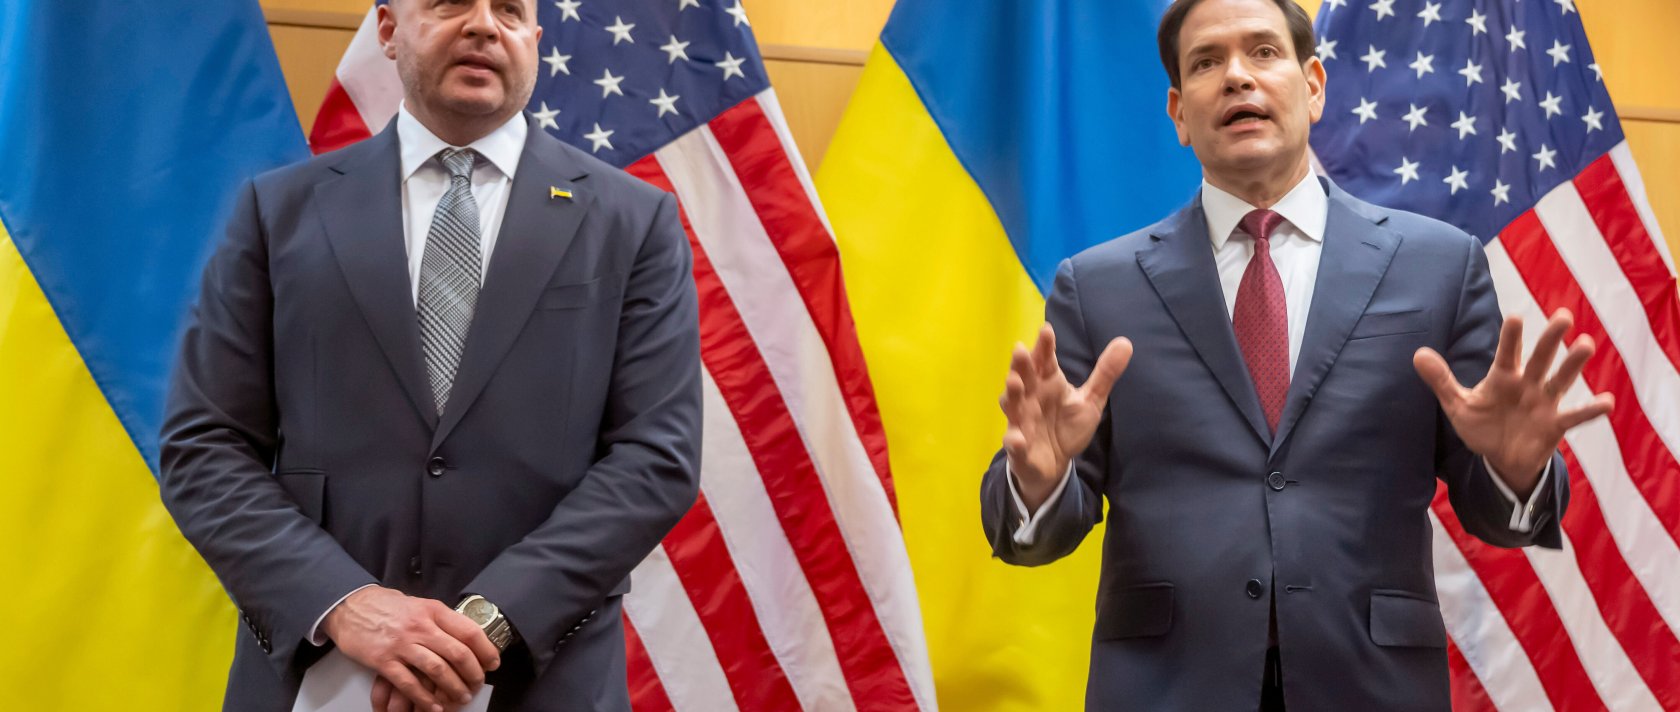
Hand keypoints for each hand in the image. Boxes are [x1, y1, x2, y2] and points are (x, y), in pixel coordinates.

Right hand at [321, 586, 498, 711]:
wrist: (350, 606)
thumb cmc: (387, 606)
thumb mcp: (420, 604)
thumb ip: (440, 620)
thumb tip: (467, 638)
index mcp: (433, 610)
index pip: (469, 631)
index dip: (486, 650)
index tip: (493, 663)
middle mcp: (420, 626)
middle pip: (458, 654)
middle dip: (473, 674)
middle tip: (478, 684)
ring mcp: (402, 644)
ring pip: (437, 670)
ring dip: (453, 688)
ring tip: (461, 697)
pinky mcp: (384, 661)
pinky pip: (410, 684)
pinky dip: (425, 698)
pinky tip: (434, 706)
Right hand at [999, 323, 1132, 511]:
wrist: (1055, 463)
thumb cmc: (1067, 426)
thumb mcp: (1090, 400)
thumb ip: (1105, 373)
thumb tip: (1126, 342)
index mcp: (1047, 384)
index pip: (1044, 361)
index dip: (1044, 346)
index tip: (1047, 330)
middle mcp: (1030, 398)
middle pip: (1023, 378)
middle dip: (1020, 365)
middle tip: (1020, 349)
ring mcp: (1021, 422)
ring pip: (1012, 406)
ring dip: (1010, 395)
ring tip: (1013, 383)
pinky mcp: (1019, 447)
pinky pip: (1014, 444)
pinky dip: (1014, 441)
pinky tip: (1017, 439)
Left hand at [1413, 309, 1613, 496]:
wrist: (1501, 458)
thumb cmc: (1482, 425)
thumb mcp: (1458, 405)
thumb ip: (1441, 380)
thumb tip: (1417, 353)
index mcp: (1503, 377)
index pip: (1507, 353)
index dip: (1510, 337)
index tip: (1515, 317)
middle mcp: (1527, 384)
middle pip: (1540, 358)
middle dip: (1550, 339)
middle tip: (1563, 316)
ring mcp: (1544, 403)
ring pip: (1561, 380)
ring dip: (1573, 364)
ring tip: (1586, 344)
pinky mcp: (1555, 425)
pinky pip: (1575, 416)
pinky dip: (1591, 410)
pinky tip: (1607, 402)